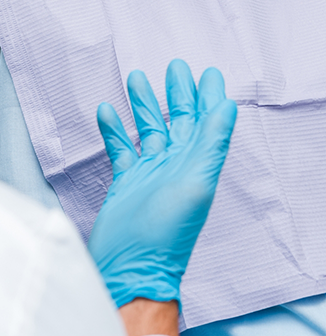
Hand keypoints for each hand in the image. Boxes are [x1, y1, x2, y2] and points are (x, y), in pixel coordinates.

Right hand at [88, 59, 236, 309]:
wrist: (130, 268)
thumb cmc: (165, 232)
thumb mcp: (195, 182)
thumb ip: (211, 143)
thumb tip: (228, 106)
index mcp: (194, 164)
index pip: (204, 123)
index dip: (207, 98)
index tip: (208, 73)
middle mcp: (173, 165)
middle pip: (176, 121)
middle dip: (176, 93)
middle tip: (175, 67)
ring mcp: (148, 173)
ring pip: (146, 129)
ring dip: (142, 104)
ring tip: (136, 77)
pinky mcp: (124, 182)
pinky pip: (120, 148)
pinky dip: (113, 129)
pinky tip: (106, 110)